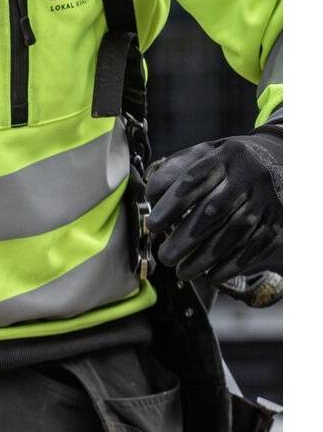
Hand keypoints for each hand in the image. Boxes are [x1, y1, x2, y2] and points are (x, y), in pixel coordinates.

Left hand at [145, 132, 281, 285]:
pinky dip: (233, 264)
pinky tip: (212, 276)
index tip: (152, 226)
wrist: (280, 159)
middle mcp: (249, 176)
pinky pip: (257, 245)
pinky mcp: (278, 219)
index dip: (171, 205)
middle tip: (165, 257)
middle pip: (214, 210)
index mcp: (224, 157)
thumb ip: (173, 172)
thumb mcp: (200, 155)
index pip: (194, 181)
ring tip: (183, 272)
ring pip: (236, 231)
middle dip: (186, 238)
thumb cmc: (225, 164)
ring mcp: (267, 199)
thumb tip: (151, 197)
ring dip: (207, 257)